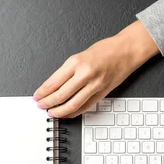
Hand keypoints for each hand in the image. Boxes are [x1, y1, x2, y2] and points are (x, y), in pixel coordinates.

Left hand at [34, 20, 158, 117]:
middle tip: (41, 106)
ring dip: (59, 111)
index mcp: (76, 62)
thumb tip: (53, 86)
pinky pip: (85, 107)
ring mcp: (95, 85)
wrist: (126, 51)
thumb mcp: (81, 55)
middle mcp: (85, 74)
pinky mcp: (102, 93)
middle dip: (47, 103)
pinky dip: (74, 112)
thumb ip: (68, 70)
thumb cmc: (105, 50)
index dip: (42, 92)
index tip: (37, 97)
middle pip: (60, 95)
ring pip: (72, 104)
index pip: (53, 82)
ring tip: (52, 112)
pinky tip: (67, 113)